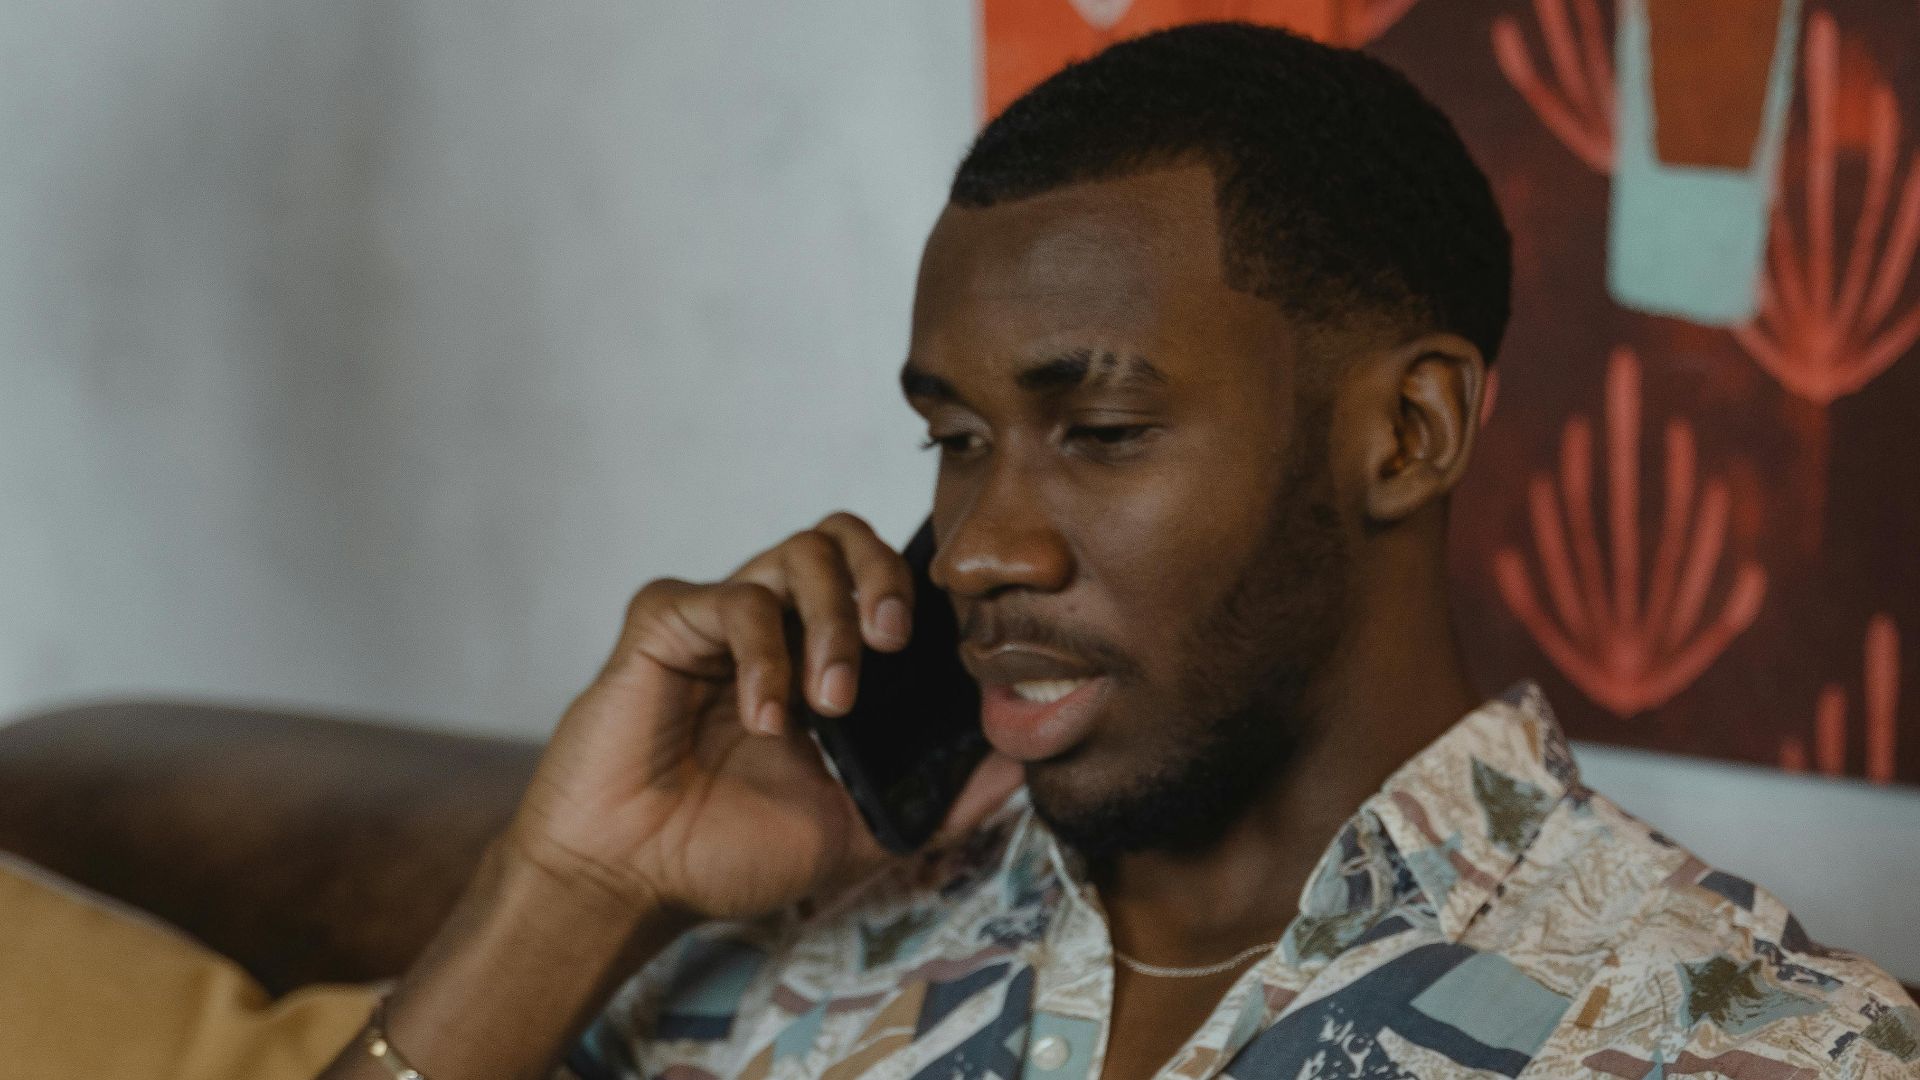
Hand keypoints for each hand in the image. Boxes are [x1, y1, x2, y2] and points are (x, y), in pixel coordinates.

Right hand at [502, 512, 1021, 923]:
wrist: (635, 881)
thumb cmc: (729, 852)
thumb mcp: (863, 831)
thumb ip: (944, 801)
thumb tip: (1023, 766)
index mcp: (816, 656)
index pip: (878, 577)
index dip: (915, 591)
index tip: (945, 645)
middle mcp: (774, 624)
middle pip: (840, 537)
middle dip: (881, 578)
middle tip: (892, 641)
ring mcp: (717, 617)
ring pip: (795, 555)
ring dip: (829, 621)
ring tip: (829, 702)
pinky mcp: (665, 622)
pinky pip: (732, 599)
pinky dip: (763, 655)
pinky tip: (766, 718)